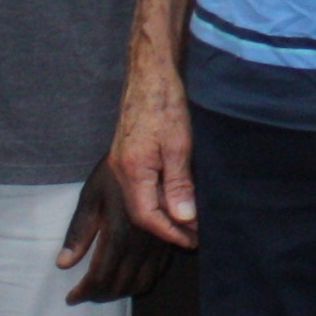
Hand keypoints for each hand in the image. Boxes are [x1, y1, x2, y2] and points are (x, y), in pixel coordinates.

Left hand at [60, 146, 173, 301]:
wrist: (151, 147)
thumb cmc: (115, 171)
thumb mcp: (90, 197)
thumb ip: (78, 232)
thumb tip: (63, 263)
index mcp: (118, 232)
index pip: (101, 276)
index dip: (85, 292)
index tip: (72, 297)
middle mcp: (141, 241)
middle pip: (122, 283)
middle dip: (102, 295)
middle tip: (86, 295)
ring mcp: (160, 240)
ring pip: (142, 281)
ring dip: (122, 291)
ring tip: (105, 291)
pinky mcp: (171, 235)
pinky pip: (159, 269)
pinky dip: (142, 280)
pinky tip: (130, 278)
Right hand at [115, 55, 199, 247]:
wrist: (150, 74)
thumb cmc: (164, 104)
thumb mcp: (178, 145)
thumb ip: (179, 184)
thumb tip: (184, 218)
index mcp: (131, 171)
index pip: (147, 216)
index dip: (170, 232)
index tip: (192, 240)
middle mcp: (120, 171)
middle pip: (141, 212)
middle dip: (167, 228)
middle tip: (194, 236)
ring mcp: (121, 163)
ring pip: (140, 201)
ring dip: (163, 215)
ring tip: (188, 223)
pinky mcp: (127, 156)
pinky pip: (140, 187)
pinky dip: (157, 199)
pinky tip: (174, 200)